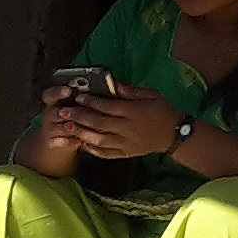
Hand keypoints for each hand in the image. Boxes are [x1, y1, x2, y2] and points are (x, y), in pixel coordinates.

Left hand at [55, 82, 184, 160]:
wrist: (174, 134)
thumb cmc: (162, 111)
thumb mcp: (151, 95)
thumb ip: (131, 91)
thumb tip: (114, 84)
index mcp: (134, 112)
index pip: (108, 106)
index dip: (91, 102)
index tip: (78, 97)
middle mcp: (128, 128)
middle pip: (99, 122)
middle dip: (79, 116)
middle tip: (63, 111)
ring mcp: (126, 143)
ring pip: (99, 139)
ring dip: (81, 133)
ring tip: (68, 126)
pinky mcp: (125, 153)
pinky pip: (105, 153)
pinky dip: (92, 149)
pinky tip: (81, 143)